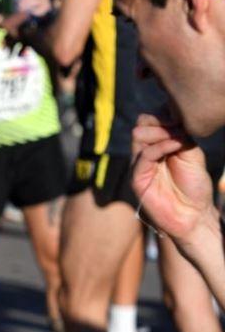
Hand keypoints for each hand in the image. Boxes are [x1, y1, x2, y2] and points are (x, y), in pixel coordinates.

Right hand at [131, 114, 215, 240]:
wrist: (193, 215)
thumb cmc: (195, 187)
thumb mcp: (192, 155)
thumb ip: (181, 137)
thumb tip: (172, 121)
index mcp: (156, 146)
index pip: (150, 120)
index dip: (164, 115)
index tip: (182, 118)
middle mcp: (145, 153)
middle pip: (142, 124)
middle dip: (160, 121)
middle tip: (178, 126)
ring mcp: (139, 165)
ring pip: (139, 135)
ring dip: (161, 132)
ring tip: (178, 137)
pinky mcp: (137, 178)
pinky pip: (144, 155)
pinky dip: (161, 147)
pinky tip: (176, 145)